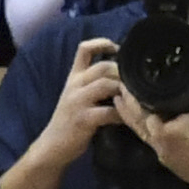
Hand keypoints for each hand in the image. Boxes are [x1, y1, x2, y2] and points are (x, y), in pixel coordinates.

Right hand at [35, 38, 127, 161]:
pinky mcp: (83, 119)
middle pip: (102, 66)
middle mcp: (74, 85)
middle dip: (122, 73)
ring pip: (106, 85)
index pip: (84, 49)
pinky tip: (127, 119)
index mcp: (74, 77)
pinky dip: (122, 114)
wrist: (53, 145)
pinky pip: (109, 111)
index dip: (102, 43)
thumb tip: (120, 75)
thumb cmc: (70, 120)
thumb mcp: (76, 95)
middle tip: (135, 84)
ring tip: (134, 100)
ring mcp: (78, 101)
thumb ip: (92, 84)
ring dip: (124, 91)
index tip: (118, 49)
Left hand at [115, 61, 188, 188]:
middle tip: (121, 91)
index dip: (133, 99)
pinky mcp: (167, 163)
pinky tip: (141, 122)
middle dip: (128, 107)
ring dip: (132, 119)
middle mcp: (161, 143)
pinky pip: (151, 144)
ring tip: (120, 103)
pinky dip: (145, 132)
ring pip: (142, 134)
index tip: (127, 85)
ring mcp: (162, 155)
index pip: (142, 113)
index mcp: (170, 130)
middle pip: (137, 123)